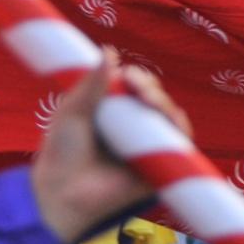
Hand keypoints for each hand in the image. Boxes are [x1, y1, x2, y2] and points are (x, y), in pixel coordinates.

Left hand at [30, 52, 165, 243]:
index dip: (137, 79)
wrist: (62, 193)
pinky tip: (172, 119)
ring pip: (169, 118)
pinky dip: (181, 130)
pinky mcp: (159, 168)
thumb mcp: (72, 111)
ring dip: (164, 104)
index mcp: (113, 114)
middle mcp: (133, 129)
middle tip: (137, 88)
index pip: (135, 88)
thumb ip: (92, 83)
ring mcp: (147, 148)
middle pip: (155, 100)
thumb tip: (110, 51)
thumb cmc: (61, 154)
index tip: (127, 76)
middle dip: (150, 88)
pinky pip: (181, 146)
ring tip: (149, 101)